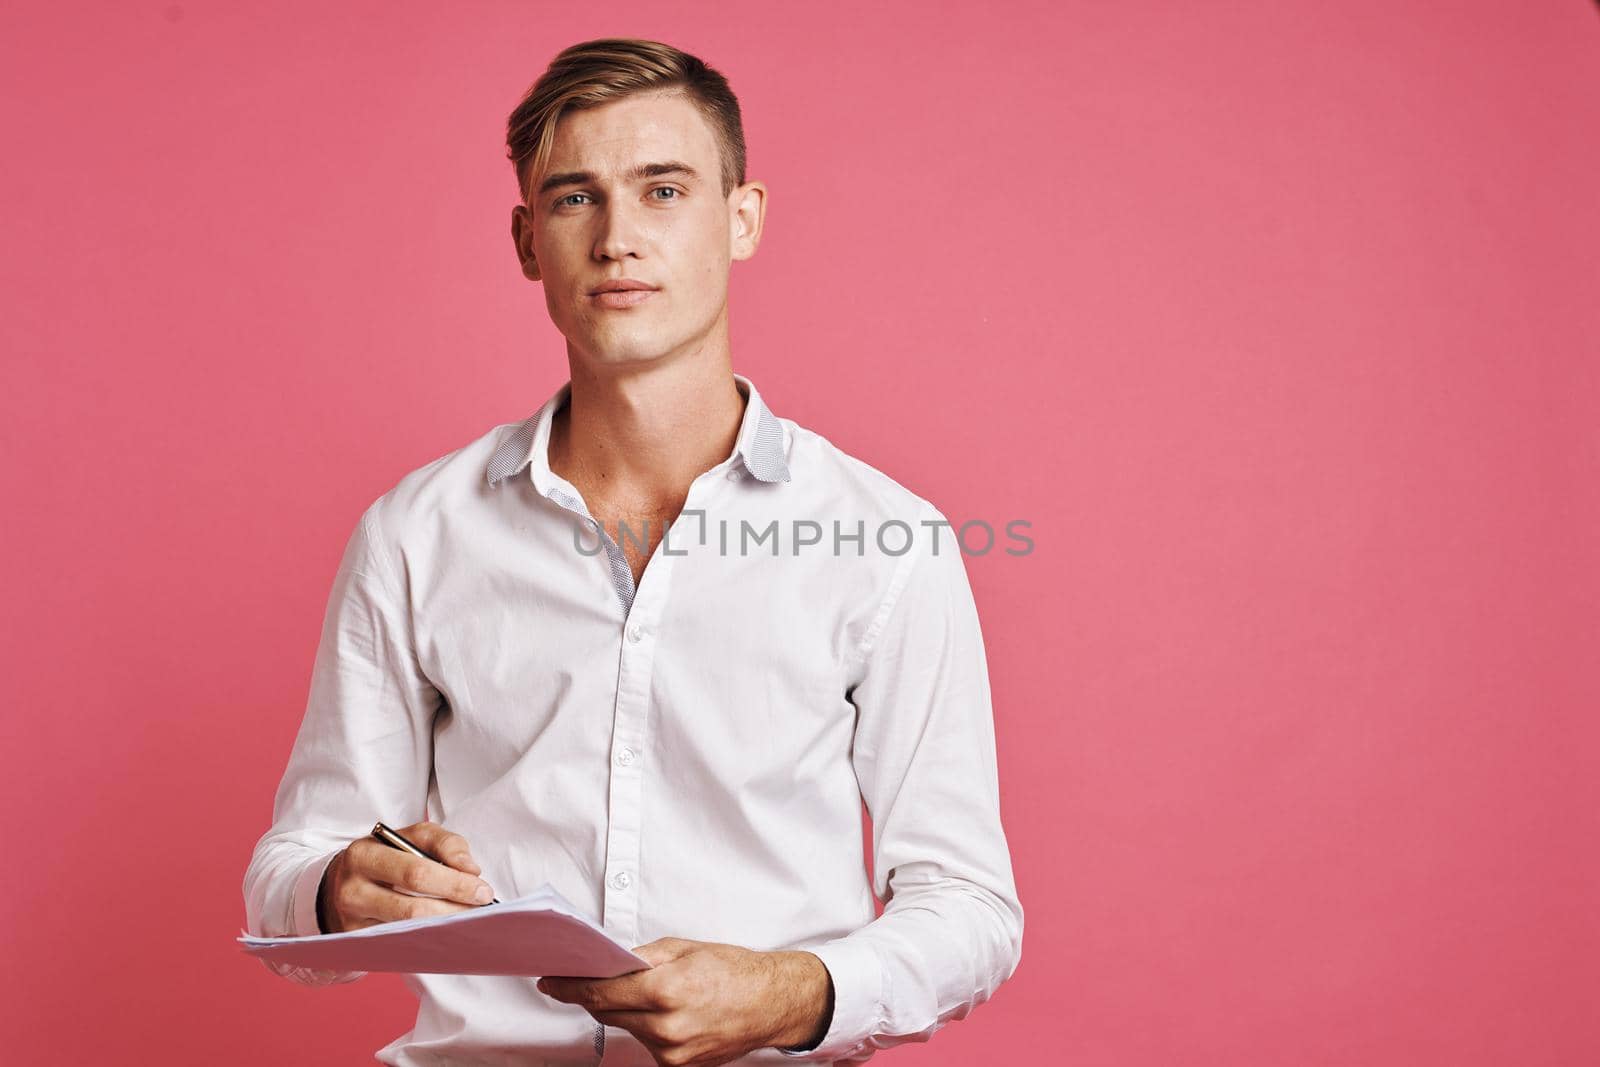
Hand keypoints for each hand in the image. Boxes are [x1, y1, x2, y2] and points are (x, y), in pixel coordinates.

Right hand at [315, 820, 495, 933]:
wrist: (337, 886)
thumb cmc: (386, 858)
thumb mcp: (410, 837)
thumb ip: (444, 844)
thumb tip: (470, 869)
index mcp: (364, 854)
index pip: (417, 870)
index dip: (454, 881)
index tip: (482, 887)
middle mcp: (353, 889)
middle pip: (413, 905)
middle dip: (454, 907)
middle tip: (483, 906)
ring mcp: (352, 920)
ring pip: (407, 929)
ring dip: (445, 925)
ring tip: (471, 920)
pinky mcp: (356, 943)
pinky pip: (399, 943)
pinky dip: (428, 939)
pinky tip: (448, 933)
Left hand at [536, 938, 832, 1066]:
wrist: (771, 1003)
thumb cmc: (734, 971)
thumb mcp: (684, 949)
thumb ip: (641, 958)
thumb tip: (606, 963)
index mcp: (666, 990)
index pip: (601, 993)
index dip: (571, 988)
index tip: (552, 982)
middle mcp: (665, 1027)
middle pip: (608, 1013)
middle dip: (595, 996)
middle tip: (583, 979)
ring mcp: (671, 1052)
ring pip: (627, 1029)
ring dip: (624, 1011)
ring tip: (640, 991)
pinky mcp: (678, 1066)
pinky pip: (647, 1043)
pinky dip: (645, 1026)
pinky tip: (660, 1011)